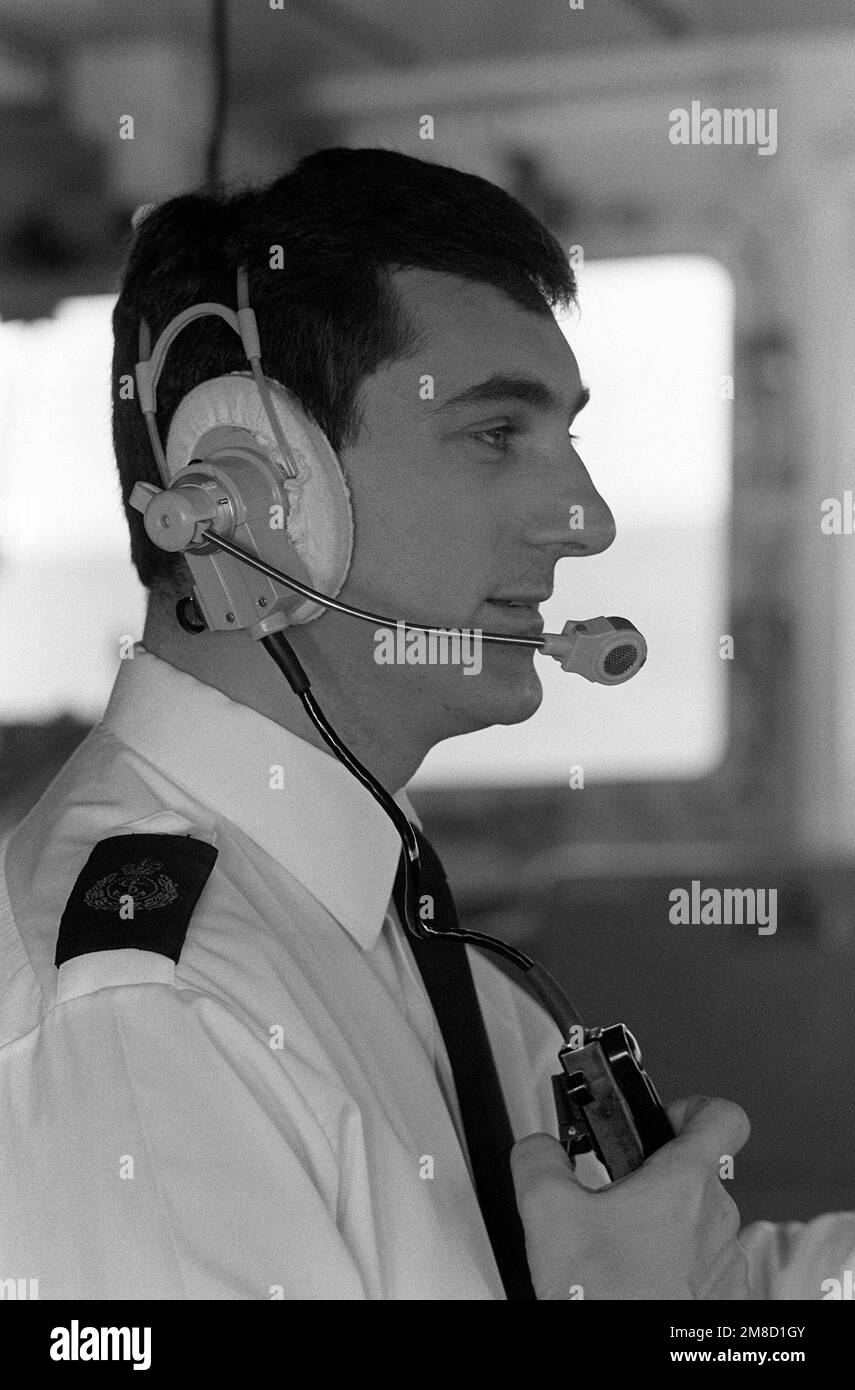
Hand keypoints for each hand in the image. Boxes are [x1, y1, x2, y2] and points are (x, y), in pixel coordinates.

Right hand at [511, 1095, 750, 1299]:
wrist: (627, 1365)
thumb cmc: (604, 1297)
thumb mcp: (547, 1212)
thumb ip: (538, 1159)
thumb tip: (538, 1148)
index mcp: (684, 1183)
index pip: (723, 1116)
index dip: (694, 1108)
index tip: (663, 1119)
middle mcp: (717, 1219)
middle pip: (699, 1174)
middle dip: (656, 1180)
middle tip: (618, 1194)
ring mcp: (725, 1264)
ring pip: (700, 1224)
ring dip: (666, 1226)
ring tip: (621, 1246)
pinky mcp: (724, 1300)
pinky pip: (704, 1267)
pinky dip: (675, 1267)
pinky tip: (636, 1279)